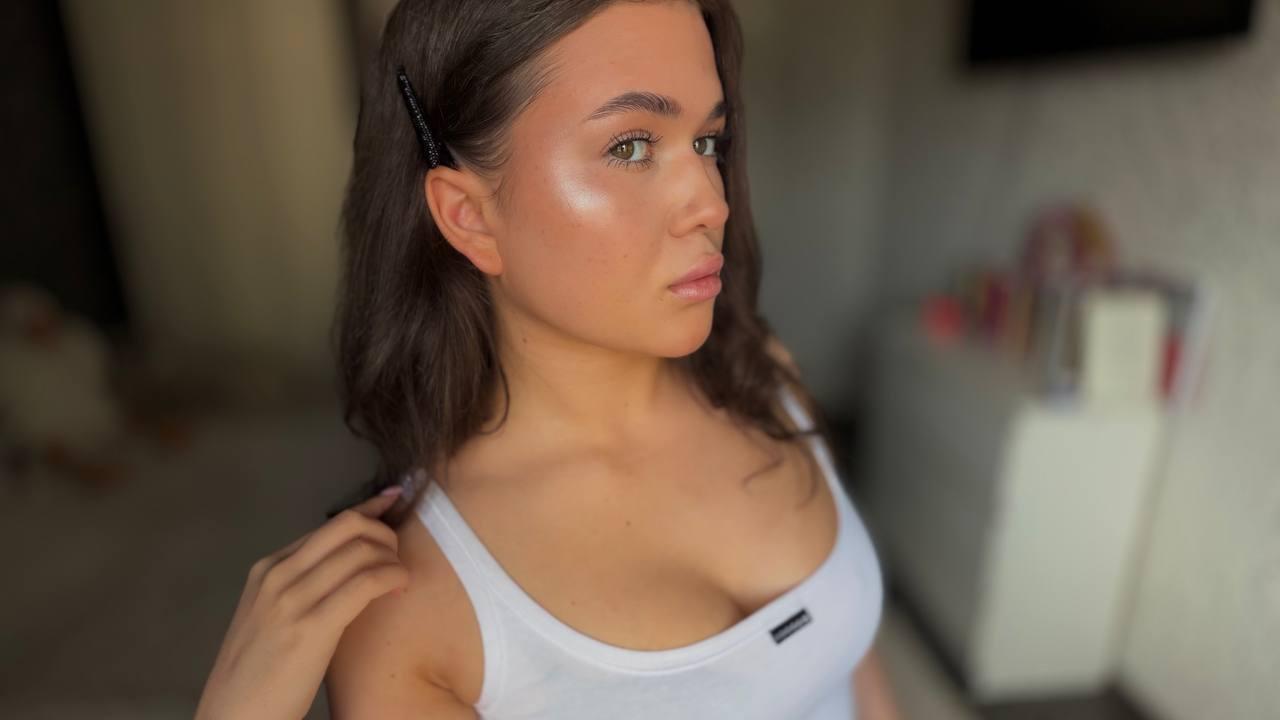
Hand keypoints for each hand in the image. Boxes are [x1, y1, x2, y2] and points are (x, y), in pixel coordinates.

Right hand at [194, 486, 409, 719]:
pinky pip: (366, 582)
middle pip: (349, 526)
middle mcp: (278, 575)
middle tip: (397, 557)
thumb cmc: (261, 673)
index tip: (394, 501)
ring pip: (362, 550)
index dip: (370, 511)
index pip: (331, 525)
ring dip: (393, 558)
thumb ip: (303, 586)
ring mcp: (292, 599)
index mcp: (269, 569)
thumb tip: (348, 565)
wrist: (235, 716)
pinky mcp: (312, 626)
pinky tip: (398, 588)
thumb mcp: (272, 616)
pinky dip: (392, 576)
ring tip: (399, 580)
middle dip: (385, 532)